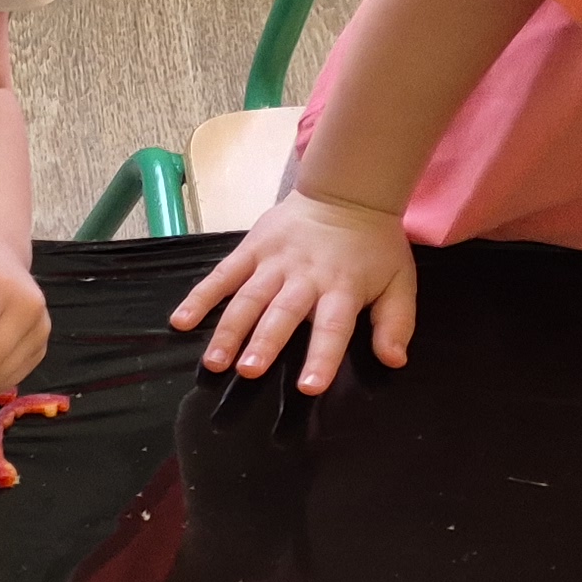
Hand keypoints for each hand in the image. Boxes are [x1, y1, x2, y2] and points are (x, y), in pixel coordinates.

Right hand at [172, 190, 417, 393]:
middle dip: (264, 342)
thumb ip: (396, 322)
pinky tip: (181, 320)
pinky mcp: (250, 250)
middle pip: (282, 313)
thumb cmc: (373, 247)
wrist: (347, 194)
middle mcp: (305, 276)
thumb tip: (395, 359)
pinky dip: (200, 297)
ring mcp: (273, 262)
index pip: (333, 327)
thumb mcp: (400, 281)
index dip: (321, 357)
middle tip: (248, 372)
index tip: (308, 388)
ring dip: (229, 329)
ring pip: (248, 298)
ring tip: (215, 361)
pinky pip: (221, 275)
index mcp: (342, 287)